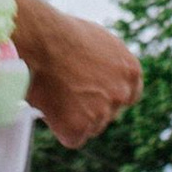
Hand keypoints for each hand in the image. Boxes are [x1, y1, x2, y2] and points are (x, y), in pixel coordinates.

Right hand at [13, 0, 140, 147]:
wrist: (40, 42)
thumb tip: (101, 74)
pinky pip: (72, 138)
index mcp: (131, 71)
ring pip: (90, 127)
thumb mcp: (98, 41)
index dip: (109, 96)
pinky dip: (60, 128)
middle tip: (66, 93)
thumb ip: (108, 63)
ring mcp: (101, 113)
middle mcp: (121, 93)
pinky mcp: (79, 127)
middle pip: (108, 113)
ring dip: (74, 118)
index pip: (129, 95)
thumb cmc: (61, 34)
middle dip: (91, 108)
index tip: (95, 95)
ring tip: (53, 93)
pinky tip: (49, 107)